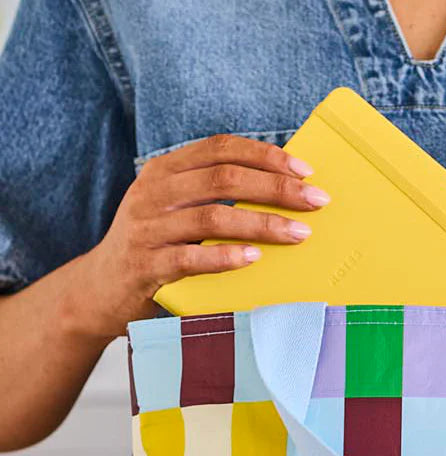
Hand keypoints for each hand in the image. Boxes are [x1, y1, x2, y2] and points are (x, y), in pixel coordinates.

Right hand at [73, 133, 329, 338]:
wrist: (101, 289)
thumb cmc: (156, 246)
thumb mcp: (176, 209)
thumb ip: (213, 194)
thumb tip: (283, 189)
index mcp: (165, 170)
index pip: (220, 148)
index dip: (265, 155)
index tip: (305, 169)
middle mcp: (154, 193)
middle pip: (224, 179)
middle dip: (277, 188)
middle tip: (316, 201)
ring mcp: (148, 229)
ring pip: (213, 216)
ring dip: (262, 223)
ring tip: (299, 233)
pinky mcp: (147, 266)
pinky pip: (190, 258)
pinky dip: (225, 257)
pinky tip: (254, 258)